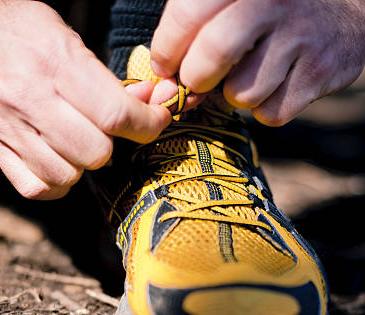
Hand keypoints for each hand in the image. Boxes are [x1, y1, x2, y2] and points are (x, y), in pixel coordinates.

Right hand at [0, 0, 169, 198]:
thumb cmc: (10, 30)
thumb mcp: (60, 33)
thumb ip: (102, 73)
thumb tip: (146, 100)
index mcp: (52, 62)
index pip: (114, 113)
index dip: (147, 123)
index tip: (156, 120)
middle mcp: (30, 99)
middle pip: (95, 152)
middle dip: (113, 144)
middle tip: (108, 128)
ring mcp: (10, 130)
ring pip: (68, 175)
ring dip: (83, 164)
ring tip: (79, 142)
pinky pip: (36, 188)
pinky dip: (55, 183)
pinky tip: (58, 163)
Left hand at [151, 0, 364, 125]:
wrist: (341, 15)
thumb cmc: (268, 14)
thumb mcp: (231, 4)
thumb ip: (195, 32)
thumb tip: (163, 83)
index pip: (188, 14)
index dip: (167, 49)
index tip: (165, 65)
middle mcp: (272, 2)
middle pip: (213, 54)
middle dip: (196, 79)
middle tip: (199, 79)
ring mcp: (299, 36)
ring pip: (242, 93)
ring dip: (236, 95)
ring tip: (250, 74)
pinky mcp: (318, 71)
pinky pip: (271, 113)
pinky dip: (266, 109)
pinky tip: (277, 85)